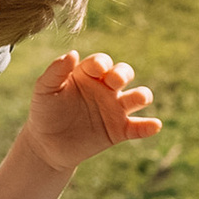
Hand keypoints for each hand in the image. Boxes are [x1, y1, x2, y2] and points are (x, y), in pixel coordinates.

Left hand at [20, 51, 160, 175]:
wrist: (46, 145)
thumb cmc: (44, 112)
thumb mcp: (44, 89)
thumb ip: (56, 71)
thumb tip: (73, 53)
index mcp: (87, 74)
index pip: (102, 62)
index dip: (102, 63)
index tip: (96, 70)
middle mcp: (104, 88)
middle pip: (124, 73)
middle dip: (123, 73)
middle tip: (114, 82)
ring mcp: (113, 109)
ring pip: (138, 96)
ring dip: (141, 95)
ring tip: (138, 99)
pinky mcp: (119, 131)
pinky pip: (138, 127)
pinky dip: (149, 126)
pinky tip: (154, 125)